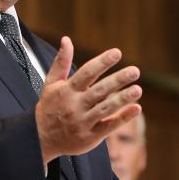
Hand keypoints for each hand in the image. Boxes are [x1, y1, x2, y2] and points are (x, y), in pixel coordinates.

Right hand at [36, 37, 141, 164]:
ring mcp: (83, 122)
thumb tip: (66, 39)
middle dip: (117, 80)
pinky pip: (108, 127)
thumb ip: (61, 62)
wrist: (40, 139)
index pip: (86, 73)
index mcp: (67, 90)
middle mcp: (75, 105)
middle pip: (99, 91)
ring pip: (105, 108)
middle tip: (134, 71)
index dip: (102, 62)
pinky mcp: (90, 137)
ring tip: (138, 90)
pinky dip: (122, 118)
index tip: (117, 53)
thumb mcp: (51, 83)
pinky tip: (136, 109)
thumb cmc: (48, 108)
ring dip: (122, 99)